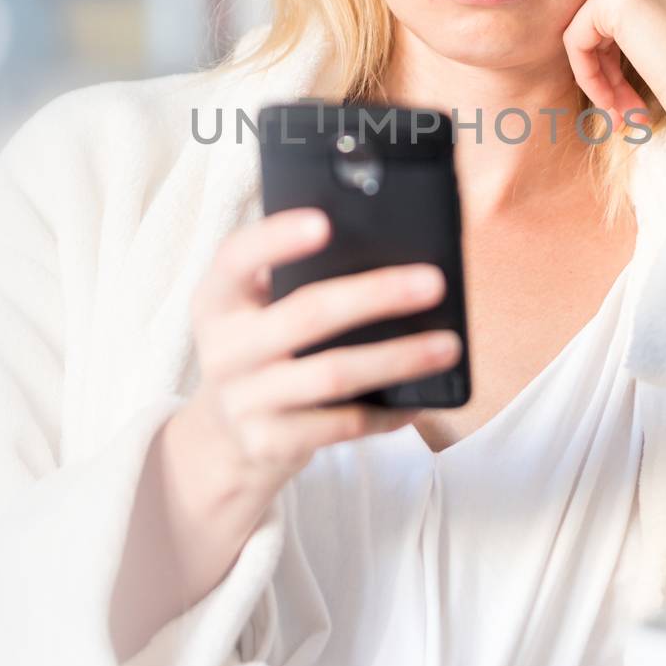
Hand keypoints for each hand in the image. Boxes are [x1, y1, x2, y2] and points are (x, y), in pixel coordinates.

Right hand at [110, 209, 460, 661]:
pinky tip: (420, 399)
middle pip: (306, 314)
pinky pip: (341, 426)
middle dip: (376, 295)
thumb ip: (293, 279)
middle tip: (433, 281)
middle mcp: (223, 349)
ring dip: (397, 358)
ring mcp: (243, 401)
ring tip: (448, 345)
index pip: (237, 256)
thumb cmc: (259, 350)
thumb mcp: (254, 311)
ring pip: (333, 375)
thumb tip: (386, 247)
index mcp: (217, 299)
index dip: (277, 237)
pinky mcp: (268, 444)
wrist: (222, 440)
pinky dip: (386, 412)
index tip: (325, 222)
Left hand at [561, 0, 665, 163]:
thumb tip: (594, 24)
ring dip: (601, 75)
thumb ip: (645, 6)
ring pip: (587, 25)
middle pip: (603, 6)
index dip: (621, 43)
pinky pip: (576, 38)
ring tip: (621, 112)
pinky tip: (611, 102)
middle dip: (609, 60)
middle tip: (623, 103)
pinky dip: (588, 75)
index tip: (635, 81)